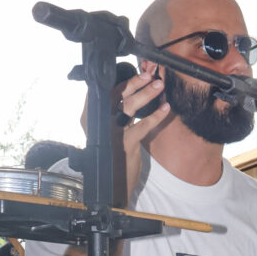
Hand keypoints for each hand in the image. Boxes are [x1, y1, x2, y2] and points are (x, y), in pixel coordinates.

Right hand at [112, 70, 170, 201]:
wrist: (113, 185)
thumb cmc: (112, 156)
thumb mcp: (106, 133)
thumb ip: (111, 113)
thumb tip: (127, 91)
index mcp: (91, 117)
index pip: (103, 91)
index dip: (119, 78)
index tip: (135, 70)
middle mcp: (99, 122)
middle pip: (116, 94)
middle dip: (133, 81)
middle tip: (148, 74)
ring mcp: (112, 132)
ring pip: (130, 106)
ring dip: (147, 93)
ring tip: (159, 85)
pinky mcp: (126, 143)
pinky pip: (143, 124)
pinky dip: (156, 115)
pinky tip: (166, 108)